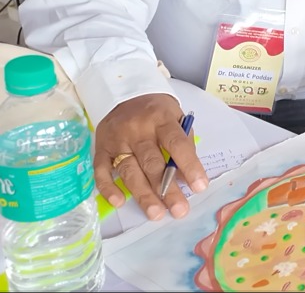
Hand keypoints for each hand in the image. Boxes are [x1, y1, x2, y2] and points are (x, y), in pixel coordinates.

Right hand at [92, 93, 206, 220]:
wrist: (126, 95)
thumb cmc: (158, 113)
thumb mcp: (177, 119)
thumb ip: (183, 145)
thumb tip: (187, 177)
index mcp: (162, 119)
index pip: (177, 144)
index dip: (189, 165)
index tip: (200, 186)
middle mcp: (138, 130)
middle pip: (152, 162)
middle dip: (166, 188)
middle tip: (179, 210)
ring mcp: (117, 140)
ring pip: (129, 170)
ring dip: (143, 194)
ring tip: (156, 213)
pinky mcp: (100, 149)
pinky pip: (101, 171)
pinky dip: (108, 188)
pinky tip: (119, 202)